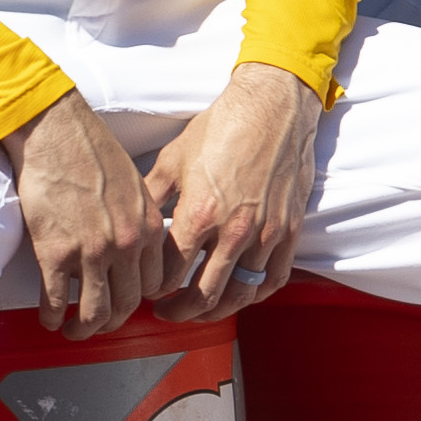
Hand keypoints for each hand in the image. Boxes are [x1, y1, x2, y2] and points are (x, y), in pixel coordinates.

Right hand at [1, 100, 165, 337]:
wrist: (53, 129)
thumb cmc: (89, 146)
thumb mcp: (134, 182)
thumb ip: (139, 216)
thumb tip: (134, 239)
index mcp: (149, 226)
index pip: (154, 282)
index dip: (140, 300)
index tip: (127, 303)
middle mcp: (126, 244)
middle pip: (128, 304)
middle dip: (112, 322)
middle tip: (100, 325)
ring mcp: (91, 251)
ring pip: (94, 311)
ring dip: (83, 329)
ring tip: (73, 331)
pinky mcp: (55, 252)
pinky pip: (55, 300)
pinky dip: (51, 316)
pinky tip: (48, 317)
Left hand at [143, 62, 320, 316]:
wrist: (272, 106)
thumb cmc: (221, 128)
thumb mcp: (173, 159)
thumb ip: (150, 196)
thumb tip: (130, 222)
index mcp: (199, 214)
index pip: (170, 273)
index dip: (155, 289)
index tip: (147, 291)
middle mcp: (234, 231)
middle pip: (204, 294)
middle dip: (179, 311)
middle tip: (166, 314)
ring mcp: (266, 234)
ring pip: (240, 294)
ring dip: (216, 311)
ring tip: (199, 312)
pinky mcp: (290, 230)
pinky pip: (274, 279)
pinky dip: (255, 295)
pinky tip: (239, 297)